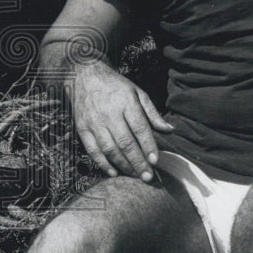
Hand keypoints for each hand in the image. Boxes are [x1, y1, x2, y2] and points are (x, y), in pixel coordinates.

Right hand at [68, 60, 173, 181]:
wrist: (85, 76)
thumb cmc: (116, 87)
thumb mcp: (138, 93)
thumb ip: (153, 114)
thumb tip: (171, 131)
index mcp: (126, 103)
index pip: (140, 128)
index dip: (148, 146)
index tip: (156, 161)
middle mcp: (109, 113)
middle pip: (125, 142)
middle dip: (138, 161)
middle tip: (148, 176)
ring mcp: (94, 122)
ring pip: (109, 148)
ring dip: (123, 165)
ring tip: (135, 176)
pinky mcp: (82, 128)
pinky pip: (92, 150)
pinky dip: (102, 163)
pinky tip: (114, 173)